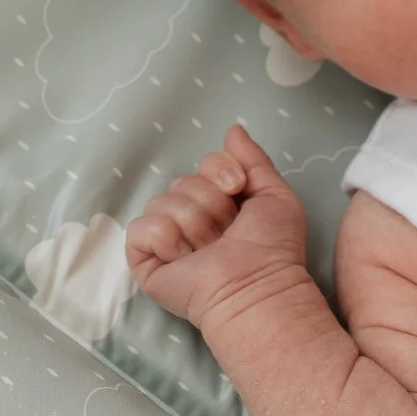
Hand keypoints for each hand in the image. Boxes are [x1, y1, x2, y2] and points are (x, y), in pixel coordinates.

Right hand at [125, 126, 309, 327]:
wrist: (256, 285)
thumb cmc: (273, 249)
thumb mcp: (275, 195)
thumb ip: (254, 160)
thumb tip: (232, 129)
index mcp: (217, 202)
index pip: (204, 163)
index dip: (220, 172)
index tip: (237, 191)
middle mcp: (188, 217)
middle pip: (182, 181)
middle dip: (211, 206)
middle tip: (226, 234)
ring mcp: (165, 238)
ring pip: (163, 201)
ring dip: (194, 225)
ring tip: (209, 250)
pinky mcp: (144, 259)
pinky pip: (142, 227)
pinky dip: (167, 239)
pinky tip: (184, 258)